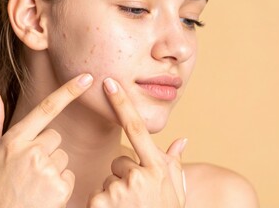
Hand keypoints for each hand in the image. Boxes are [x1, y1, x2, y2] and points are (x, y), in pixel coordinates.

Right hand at [0, 74, 92, 207]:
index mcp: (13, 140)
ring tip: (33, 184)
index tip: (86, 77)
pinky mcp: (60, 187)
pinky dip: (59, 184)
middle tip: (27, 169)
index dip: (68, 90)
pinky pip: (68, 175)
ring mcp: (47, 170)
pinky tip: (42, 194)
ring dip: (52, 167)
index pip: (46, 108)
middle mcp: (32, 151)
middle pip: (54, 137)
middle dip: (45, 149)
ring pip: (62, 156)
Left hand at [87, 78, 186, 207]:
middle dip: (125, 175)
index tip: (109, 83)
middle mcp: (138, 177)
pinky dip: (103, 205)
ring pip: (108, 180)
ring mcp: (118, 192)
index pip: (136, 128)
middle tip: (137, 196)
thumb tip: (182, 140)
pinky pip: (97, 195)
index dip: (122, 104)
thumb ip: (175, 164)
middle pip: (119, 161)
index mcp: (157, 168)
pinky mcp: (100, 205)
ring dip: (115, 192)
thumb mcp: (176, 191)